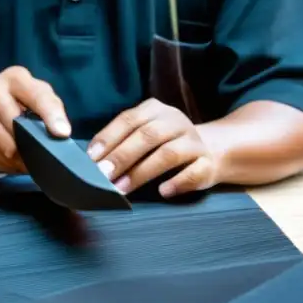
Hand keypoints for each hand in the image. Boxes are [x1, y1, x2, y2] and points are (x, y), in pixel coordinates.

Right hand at [0, 66, 69, 172]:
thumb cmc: (20, 100)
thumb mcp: (40, 96)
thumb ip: (52, 110)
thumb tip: (61, 134)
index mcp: (15, 77)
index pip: (36, 96)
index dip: (50, 115)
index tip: (62, 134)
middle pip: (11, 122)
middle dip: (26, 144)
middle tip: (39, 159)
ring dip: (12, 159)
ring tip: (24, 164)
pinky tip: (7, 161)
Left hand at [86, 98, 219, 197]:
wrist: (211, 151)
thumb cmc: (165, 144)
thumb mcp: (145, 133)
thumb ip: (122, 142)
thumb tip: (91, 161)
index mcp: (156, 110)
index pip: (129, 119)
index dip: (109, 137)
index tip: (90, 158)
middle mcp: (176, 121)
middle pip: (147, 136)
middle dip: (122, 156)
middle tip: (102, 176)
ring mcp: (194, 141)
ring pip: (168, 154)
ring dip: (142, 172)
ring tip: (121, 188)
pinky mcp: (208, 163)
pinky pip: (193, 172)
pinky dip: (177, 182)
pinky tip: (163, 191)